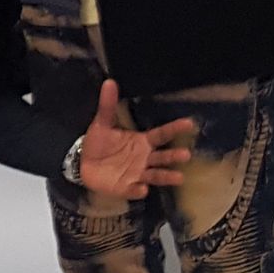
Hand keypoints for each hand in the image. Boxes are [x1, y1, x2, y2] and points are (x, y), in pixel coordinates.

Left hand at [78, 79, 194, 199]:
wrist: (84, 163)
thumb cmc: (99, 143)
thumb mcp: (102, 123)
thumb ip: (108, 105)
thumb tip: (109, 82)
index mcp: (142, 141)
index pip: (161, 134)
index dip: (174, 129)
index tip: (189, 123)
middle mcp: (144, 158)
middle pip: (162, 157)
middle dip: (174, 156)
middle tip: (186, 154)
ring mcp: (137, 174)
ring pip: (155, 175)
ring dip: (166, 177)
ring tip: (179, 177)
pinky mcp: (127, 188)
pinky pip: (135, 190)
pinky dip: (138, 190)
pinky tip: (142, 189)